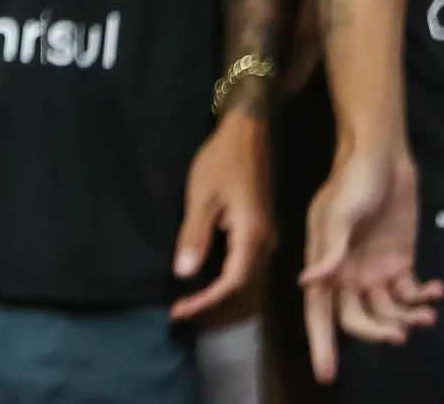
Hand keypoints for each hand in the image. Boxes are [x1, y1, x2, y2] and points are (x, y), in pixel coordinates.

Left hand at [170, 110, 271, 319]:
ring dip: (218, 291)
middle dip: (211, 301)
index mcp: (252, 236)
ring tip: (190, 300)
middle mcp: (265, 242)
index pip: (231, 283)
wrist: (247, 133)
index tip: (178, 310)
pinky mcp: (260, 230)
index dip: (205, 301)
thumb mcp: (201, 197)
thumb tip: (185, 274)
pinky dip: (224, 276)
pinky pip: (244, 263)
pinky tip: (205, 277)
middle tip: (180, 309)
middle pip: (241, 286)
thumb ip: (194, 236)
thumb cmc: (221, 161)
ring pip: (244, 276)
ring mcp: (265, 236)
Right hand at [300, 141, 442, 381]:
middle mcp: (347, 273)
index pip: (319, 311)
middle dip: (378, 333)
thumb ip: (329, 250)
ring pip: (388, 312)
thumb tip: (308, 283)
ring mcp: (375, 269)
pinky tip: (437, 289)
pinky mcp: (400, 262)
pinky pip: (411, 294)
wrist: (383, 155)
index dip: (321, 343)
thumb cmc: (353, 181)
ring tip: (429, 312)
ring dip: (407, 319)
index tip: (326, 375)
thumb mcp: (338, 212)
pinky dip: (426, 298)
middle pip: (357, 320)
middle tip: (401, 336)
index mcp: (325, 264)